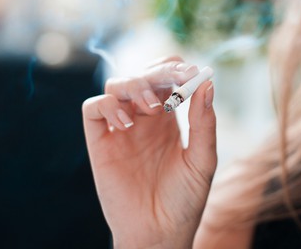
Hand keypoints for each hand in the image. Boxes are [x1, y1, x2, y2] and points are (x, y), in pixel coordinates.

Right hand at [82, 56, 216, 248]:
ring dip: (136, 85)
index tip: (192, 73)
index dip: (178, 68)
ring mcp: (121, 128)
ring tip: (153, 109)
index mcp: (170, 118)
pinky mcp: (100, 142)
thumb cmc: (185, 200)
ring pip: (118, 84)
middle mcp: (144, 118)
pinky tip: (126, 124)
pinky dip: (108, 105)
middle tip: (175, 80)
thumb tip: (207, 83)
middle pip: (144, 74)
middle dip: (159, 71)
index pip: (169, 76)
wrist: (160, 234)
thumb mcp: (202, 160)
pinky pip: (94, 108)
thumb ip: (204, 122)